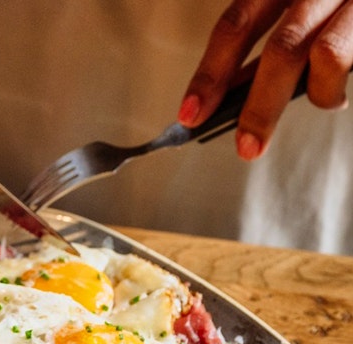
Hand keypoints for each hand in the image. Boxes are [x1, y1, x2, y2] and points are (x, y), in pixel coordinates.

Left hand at [179, 0, 352, 159]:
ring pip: (326, 54)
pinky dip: (339, 86)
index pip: (236, 23)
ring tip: (327, 102)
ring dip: (318, 92)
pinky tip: (341, 93)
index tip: (189, 114)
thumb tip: (234, 96)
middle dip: (259, 105)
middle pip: (281, 47)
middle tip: (247, 146)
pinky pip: (350, 56)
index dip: (211, 72)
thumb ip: (274, 45)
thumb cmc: (338, 7)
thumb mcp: (302, 11)